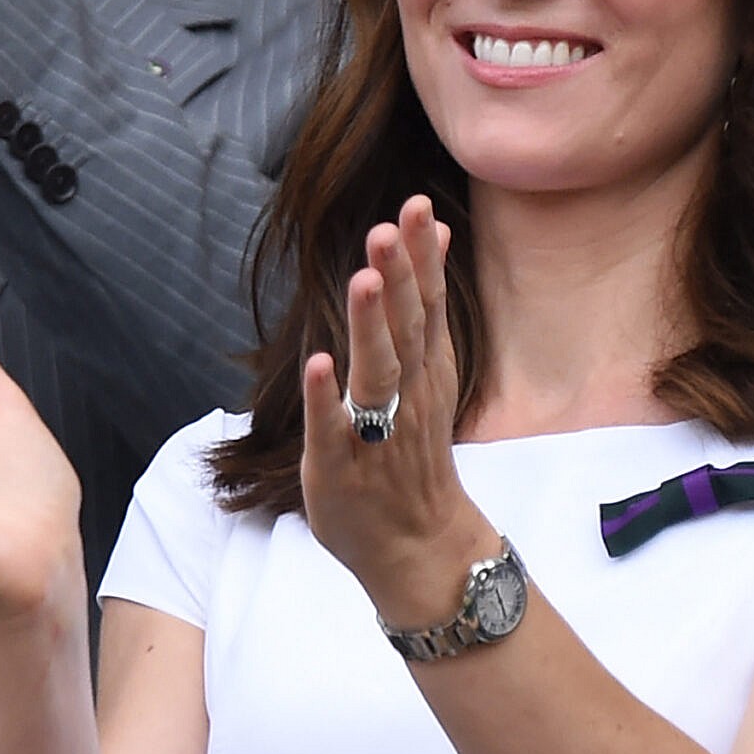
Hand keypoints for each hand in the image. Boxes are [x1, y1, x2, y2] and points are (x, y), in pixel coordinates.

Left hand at [300, 197, 498, 625]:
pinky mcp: (340, 468)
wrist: (419, 548)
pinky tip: (319, 365)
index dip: (422, 258)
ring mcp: (375, 433)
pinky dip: (326, 400)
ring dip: (369, 328)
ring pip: (376, 374)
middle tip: (389, 227)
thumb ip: (427, 308)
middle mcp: (407, 397)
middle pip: (406, 330)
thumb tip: (435, 236)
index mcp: (425, 372)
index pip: (427, 306)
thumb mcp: (431, 375)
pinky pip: (334, 431)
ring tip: (364, 279)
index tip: (417, 206)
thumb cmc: (413, 455)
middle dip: (398, 278)